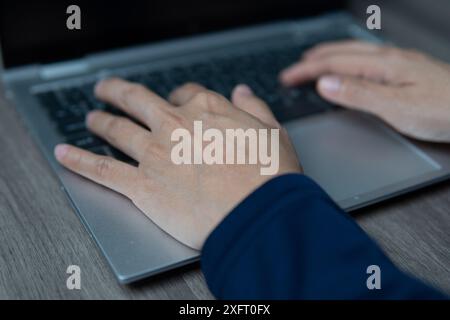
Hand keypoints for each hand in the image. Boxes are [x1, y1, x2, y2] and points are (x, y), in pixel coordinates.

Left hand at [54, 80, 300, 249]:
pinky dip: (78, 160)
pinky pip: (101, 168)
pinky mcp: (142, 185)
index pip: (184, 93)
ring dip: (99, 121)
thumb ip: (254, 108)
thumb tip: (242, 91)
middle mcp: (175, 125)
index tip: (173, 99)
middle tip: (107, 89)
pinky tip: (63, 153)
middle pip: (136, 100)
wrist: (259, 214)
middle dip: (118, 92)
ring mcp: (155, 153)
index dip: (176, 95)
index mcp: (207, 110)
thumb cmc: (271, 177)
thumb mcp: (273, 133)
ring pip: (116, 129)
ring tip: (90, 118)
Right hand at [280, 40, 449, 142]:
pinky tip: (351, 67)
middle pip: (342, 52)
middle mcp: (391, 58)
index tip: (287, 77)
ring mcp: (400, 63)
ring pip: (355, 53)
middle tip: (292, 69)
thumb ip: (358, 94)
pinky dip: (348, 60)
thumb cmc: (445, 111)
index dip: (307, 70)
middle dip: (313, 60)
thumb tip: (326, 84)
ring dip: (330, 56)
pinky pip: (367, 59)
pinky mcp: (407, 71)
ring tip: (314, 60)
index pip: (334, 63)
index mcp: (384, 65)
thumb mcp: (396, 107)